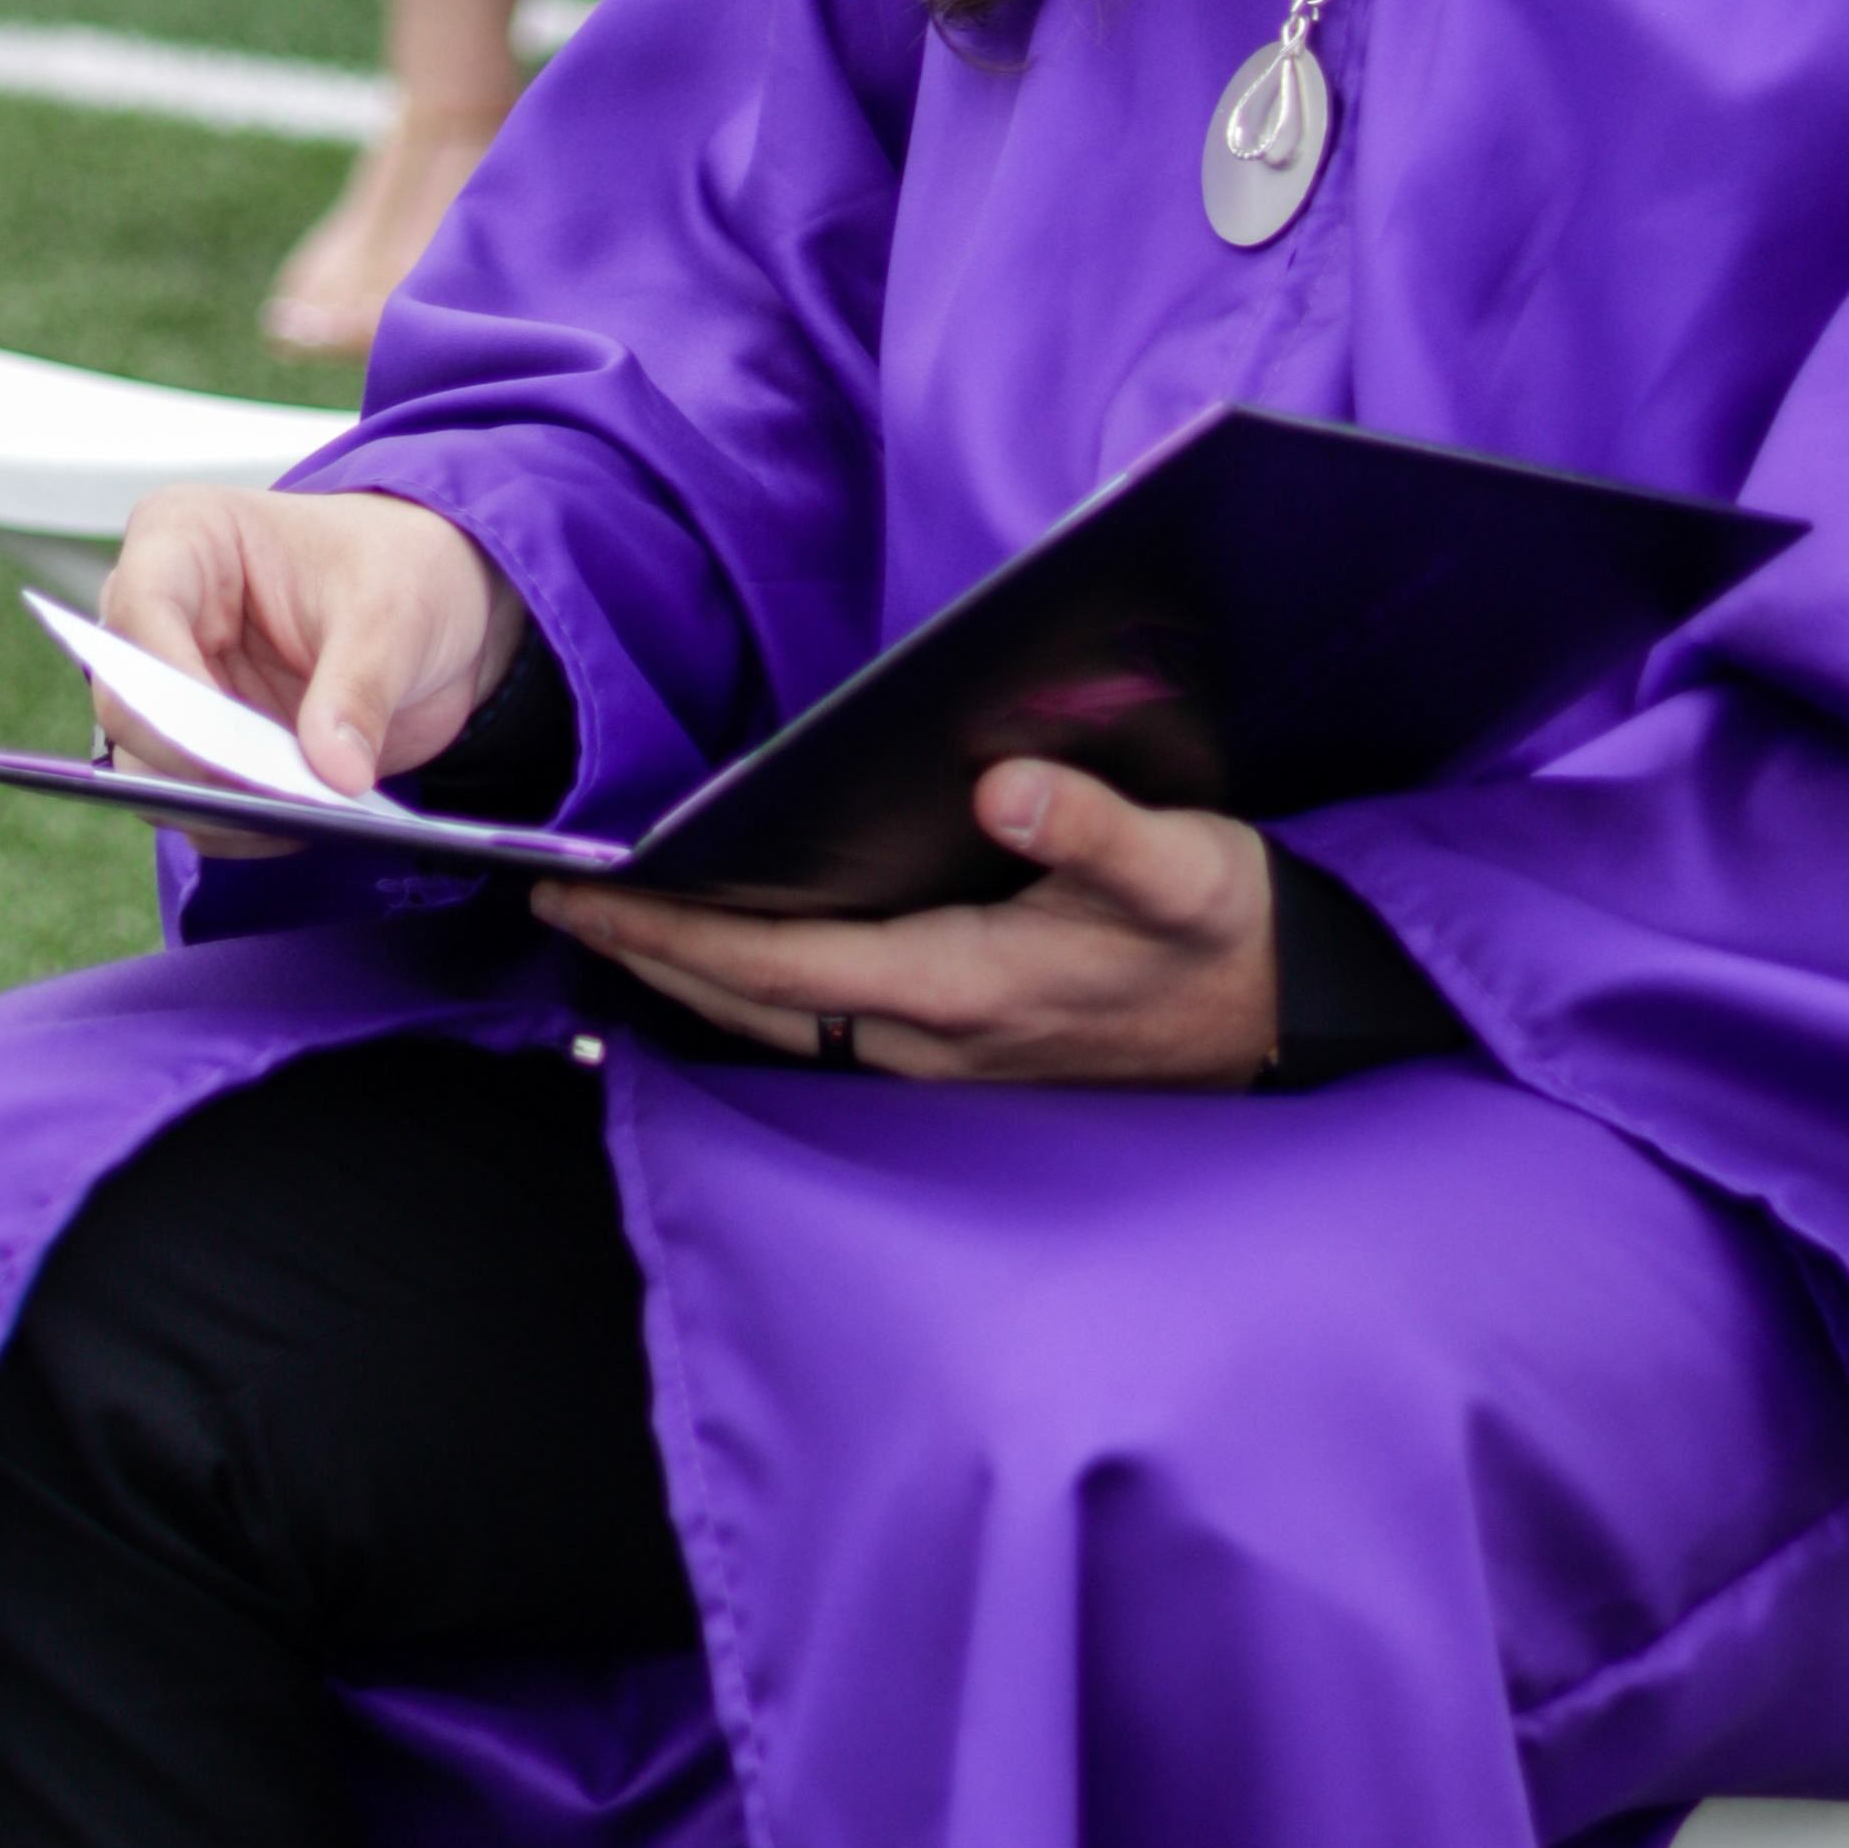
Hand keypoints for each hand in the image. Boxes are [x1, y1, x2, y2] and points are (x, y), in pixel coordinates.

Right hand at [99, 484, 516, 825]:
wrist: (435, 605)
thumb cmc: (403, 569)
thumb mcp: (396, 616)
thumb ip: (359, 689)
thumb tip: (334, 775)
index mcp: (183, 537)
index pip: (140, 610)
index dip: (170, 684)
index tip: (232, 745)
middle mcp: (158, 615)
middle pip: (129, 706)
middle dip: (197, 761)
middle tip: (278, 794)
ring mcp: (175, 686)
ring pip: (148, 769)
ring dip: (219, 804)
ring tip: (306, 814)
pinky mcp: (203, 747)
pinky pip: (192, 806)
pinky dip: (241, 825)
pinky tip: (307, 820)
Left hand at [535, 764, 1279, 1087]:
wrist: (1291, 1017)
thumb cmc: (1230, 933)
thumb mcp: (1182, 865)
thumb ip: (1093, 827)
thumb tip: (1005, 784)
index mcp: (961, 987)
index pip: (773, 967)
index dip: (668, 932)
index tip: (578, 896)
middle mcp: (932, 1043)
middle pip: (750, 1006)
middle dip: (650, 958)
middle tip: (557, 904)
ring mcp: (944, 1063)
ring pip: (781, 1026)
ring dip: (695, 981)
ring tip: (621, 928)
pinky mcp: (964, 1059)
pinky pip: (824, 1032)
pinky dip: (757, 994)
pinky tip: (732, 963)